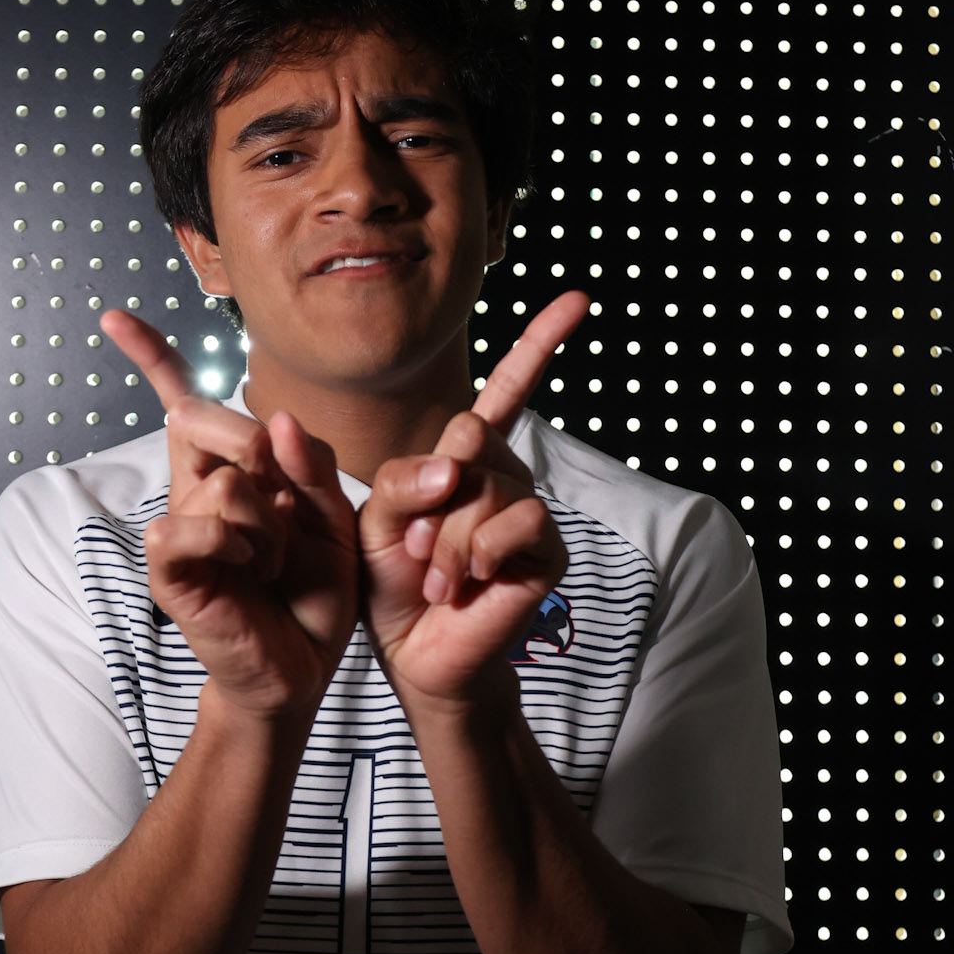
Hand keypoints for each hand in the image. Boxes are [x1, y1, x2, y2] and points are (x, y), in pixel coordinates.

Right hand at [100, 310, 358, 720]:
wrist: (303, 664)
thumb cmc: (313, 590)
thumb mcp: (334, 517)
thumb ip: (310, 465)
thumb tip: (277, 420)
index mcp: (230, 467)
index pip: (184, 398)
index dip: (151, 354)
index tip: (113, 317)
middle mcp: (195, 488)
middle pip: (200, 415)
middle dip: (251, 443)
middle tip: (282, 504)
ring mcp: (178, 525)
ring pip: (222, 481)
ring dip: (268, 525)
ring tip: (273, 563)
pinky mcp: (169, 567)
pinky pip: (187, 525)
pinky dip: (231, 544)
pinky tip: (246, 571)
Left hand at [358, 291, 589, 708]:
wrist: (415, 652)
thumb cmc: (392, 584)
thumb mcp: (374, 521)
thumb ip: (400, 477)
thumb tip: (455, 455)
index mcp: (466, 457)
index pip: (508, 390)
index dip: (542, 342)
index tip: (579, 300)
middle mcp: (504, 474)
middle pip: (470, 438)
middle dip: (430, 496)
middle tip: (418, 545)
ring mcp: (528, 509)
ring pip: (487, 487)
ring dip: (448, 538)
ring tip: (437, 576)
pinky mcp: (546, 548)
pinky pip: (515, 522)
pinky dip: (479, 553)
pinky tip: (470, 582)